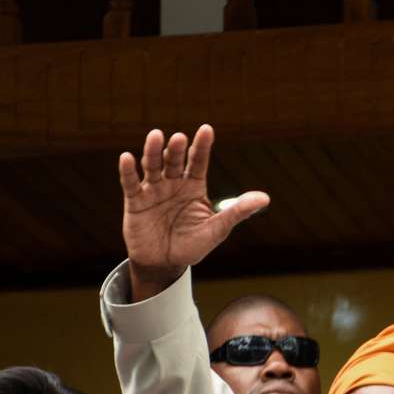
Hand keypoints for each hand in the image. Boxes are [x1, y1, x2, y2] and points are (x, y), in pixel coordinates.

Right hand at [118, 125, 268, 300]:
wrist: (165, 263)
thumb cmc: (193, 245)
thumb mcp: (217, 229)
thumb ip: (238, 212)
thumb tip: (265, 198)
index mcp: (194, 186)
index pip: (199, 161)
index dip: (202, 146)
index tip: (207, 129)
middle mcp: (174, 183)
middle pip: (175, 161)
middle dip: (176, 149)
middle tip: (179, 138)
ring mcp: (154, 189)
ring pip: (153, 166)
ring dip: (153, 151)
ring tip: (156, 136)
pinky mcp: (135, 200)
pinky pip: (131, 183)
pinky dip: (128, 171)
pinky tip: (127, 157)